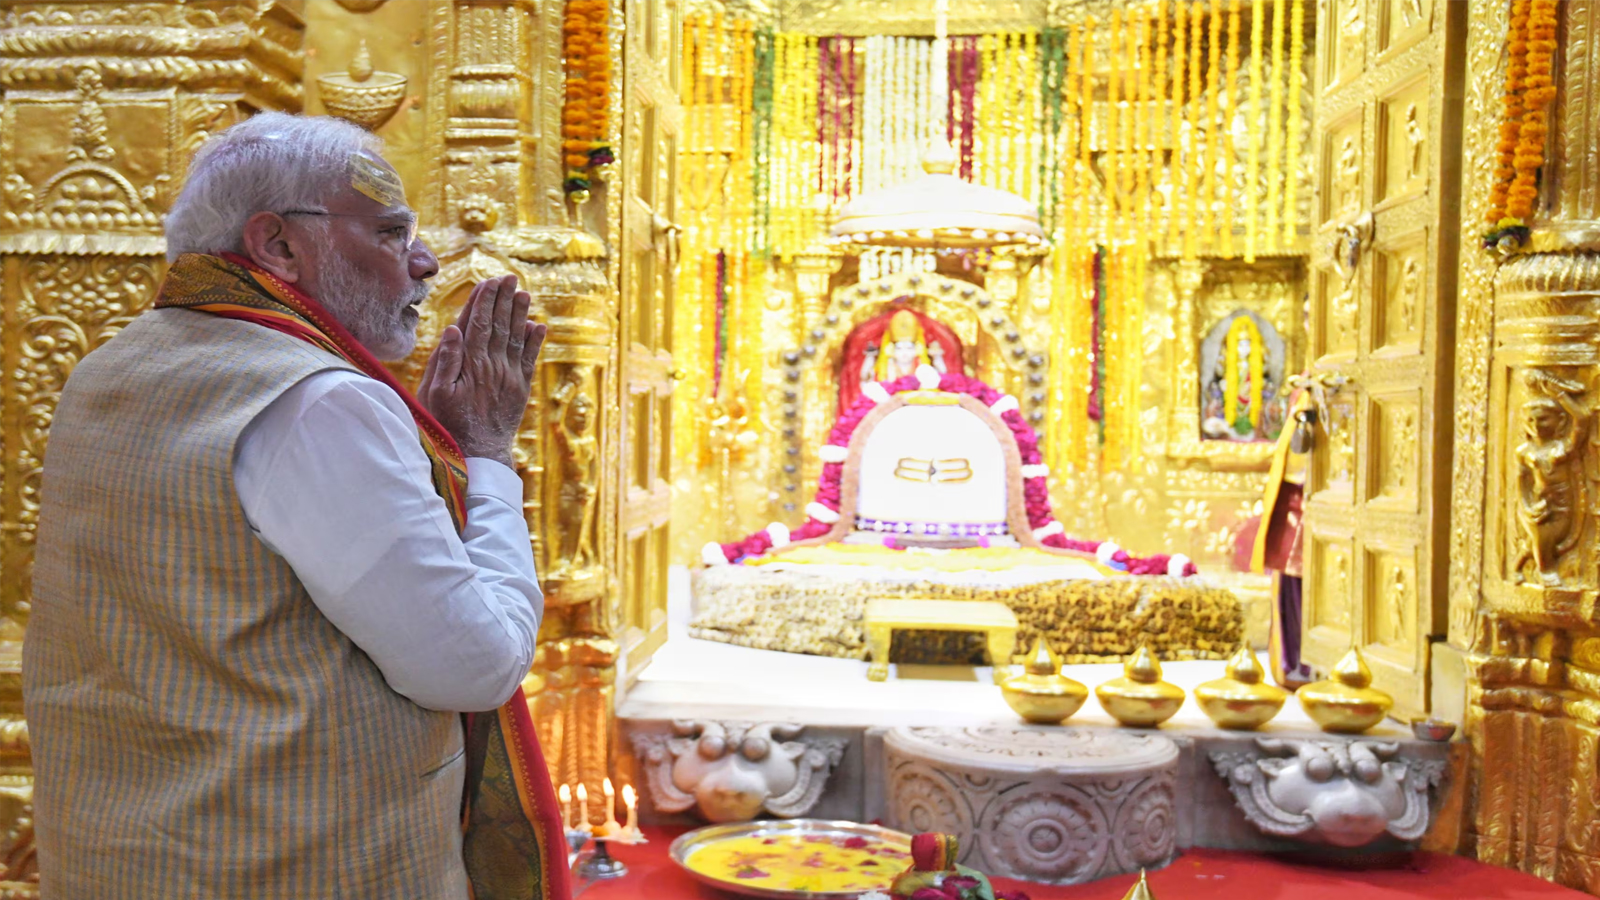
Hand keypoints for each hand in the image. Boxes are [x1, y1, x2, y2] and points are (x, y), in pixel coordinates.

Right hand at [418, 274, 545, 467]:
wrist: (479, 452)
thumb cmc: (448, 422)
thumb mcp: (436, 393)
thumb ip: (445, 360)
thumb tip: (453, 329)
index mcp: (471, 364)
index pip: (478, 324)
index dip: (484, 301)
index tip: (489, 282)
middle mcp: (494, 366)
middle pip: (500, 325)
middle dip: (504, 300)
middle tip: (510, 277)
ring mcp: (510, 377)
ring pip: (516, 338)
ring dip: (520, 314)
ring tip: (524, 293)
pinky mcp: (520, 388)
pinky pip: (529, 359)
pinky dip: (534, 341)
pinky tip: (538, 325)